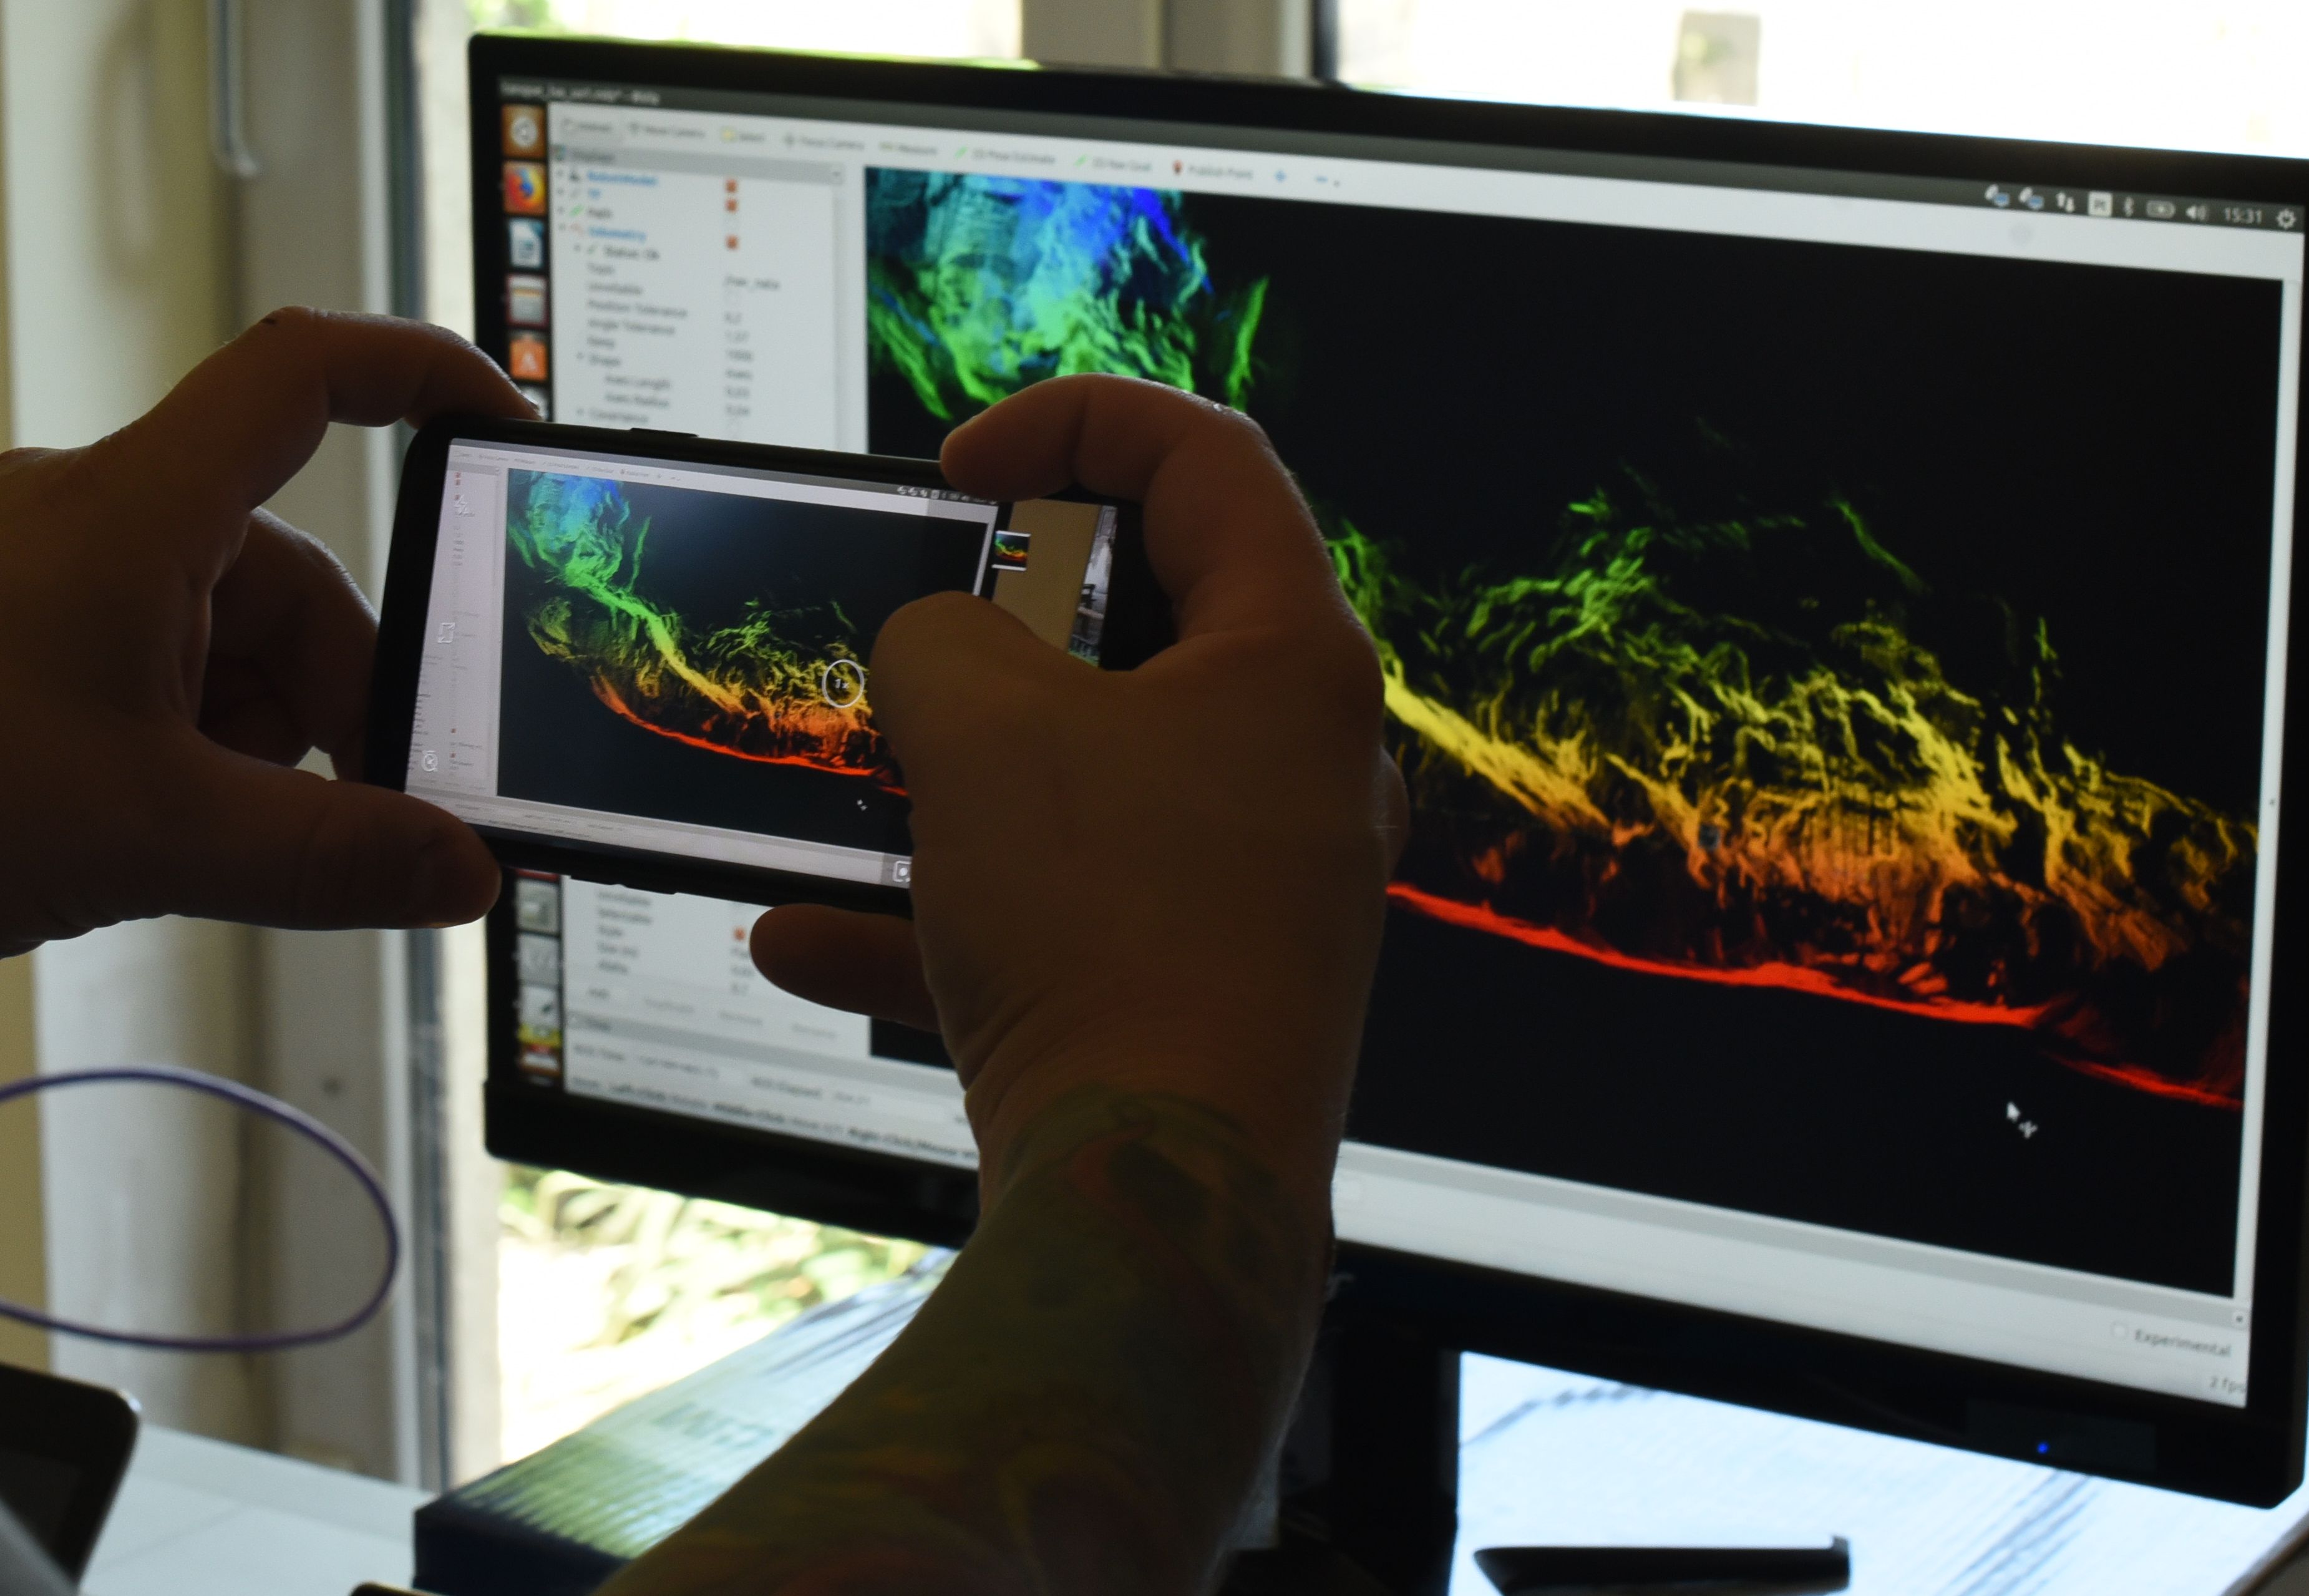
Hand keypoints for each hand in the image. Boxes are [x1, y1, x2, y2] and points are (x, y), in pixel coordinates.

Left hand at [0, 308, 528, 955]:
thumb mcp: (148, 835)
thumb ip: (328, 856)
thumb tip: (464, 873)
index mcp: (134, 514)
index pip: (303, 377)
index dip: (419, 373)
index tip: (507, 418)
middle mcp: (99, 523)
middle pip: (293, 576)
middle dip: (340, 702)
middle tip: (365, 813)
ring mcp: (57, 582)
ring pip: (230, 643)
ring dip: (259, 744)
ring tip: (207, 838)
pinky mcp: (28, 641)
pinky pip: (163, 673)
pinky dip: (191, 751)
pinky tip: (153, 826)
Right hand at [751, 374, 1403, 1189]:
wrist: (1156, 1194)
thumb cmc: (1106, 928)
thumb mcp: (978, 727)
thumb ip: (939, 639)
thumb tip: (938, 653)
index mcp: (1293, 659)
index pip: (1208, 457)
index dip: (1074, 420)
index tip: (957, 467)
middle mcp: (1301, 764)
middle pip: (1154, 618)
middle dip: (1007, 611)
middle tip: (918, 621)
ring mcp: (1258, 885)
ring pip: (1093, 779)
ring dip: (960, 774)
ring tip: (853, 782)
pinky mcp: (1200, 987)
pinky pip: (1066, 916)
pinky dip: (948, 916)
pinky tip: (805, 939)